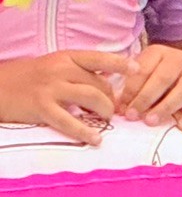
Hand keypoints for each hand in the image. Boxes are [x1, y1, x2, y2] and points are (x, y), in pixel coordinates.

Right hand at [0, 50, 127, 143]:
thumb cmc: (27, 77)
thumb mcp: (53, 65)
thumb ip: (77, 70)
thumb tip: (107, 80)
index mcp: (66, 57)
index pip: (99, 58)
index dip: (121, 64)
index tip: (138, 70)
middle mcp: (61, 70)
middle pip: (99, 83)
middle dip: (111, 98)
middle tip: (115, 110)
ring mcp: (51, 88)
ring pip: (90, 98)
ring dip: (104, 111)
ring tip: (108, 120)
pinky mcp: (42, 108)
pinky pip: (69, 121)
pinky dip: (85, 131)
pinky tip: (95, 139)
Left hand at [119, 44, 181, 128]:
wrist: (180, 76)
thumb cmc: (151, 80)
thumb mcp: (138, 76)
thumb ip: (128, 88)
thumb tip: (118, 107)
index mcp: (159, 53)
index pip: (144, 68)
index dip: (131, 89)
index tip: (120, 106)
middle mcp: (180, 60)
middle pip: (164, 77)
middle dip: (146, 98)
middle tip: (132, 115)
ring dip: (166, 106)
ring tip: (150, 121)